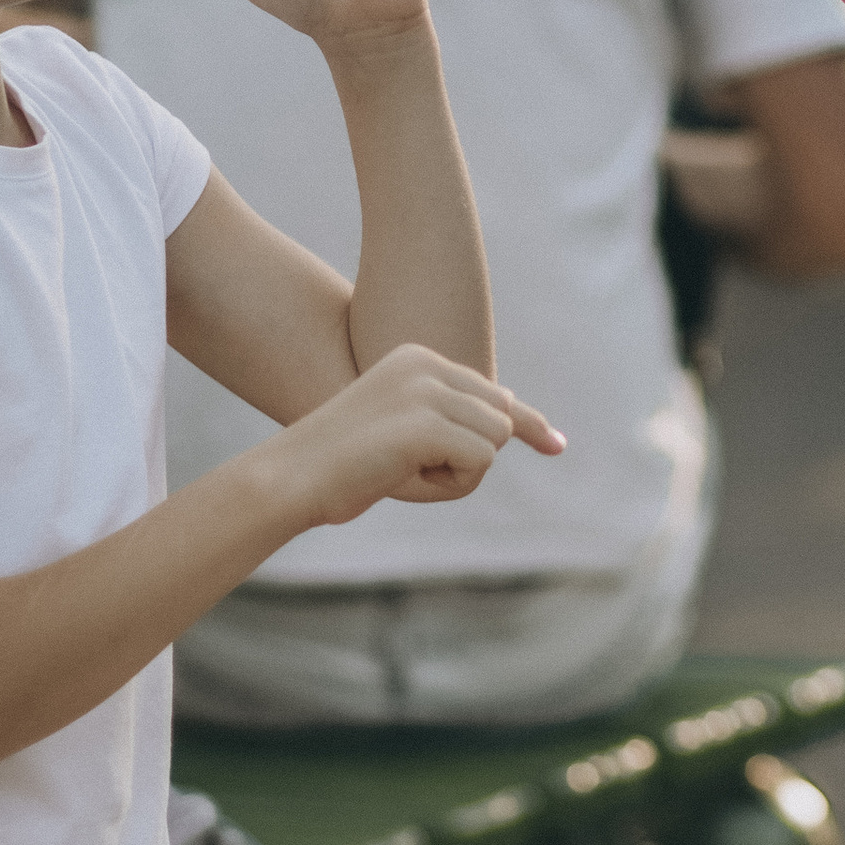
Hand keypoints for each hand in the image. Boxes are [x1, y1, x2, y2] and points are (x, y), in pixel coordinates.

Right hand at [277, 345, 563, 525]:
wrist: (289, 478)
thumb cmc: (339, 465)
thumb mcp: (400, 431)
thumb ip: (449, 420)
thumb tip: (512, 417)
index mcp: (418, 357)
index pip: (492, 393)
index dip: (525, 426)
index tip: (556, 444)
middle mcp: (427, 364)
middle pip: (501, 418)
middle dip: (470, 458)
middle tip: (410, 470)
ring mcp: (427, 391)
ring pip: (496, 440)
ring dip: (461, 474)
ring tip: (404, 473)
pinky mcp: (428, 423)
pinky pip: (480, 463)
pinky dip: (452, 486)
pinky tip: (405, 480)